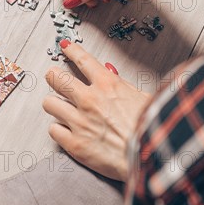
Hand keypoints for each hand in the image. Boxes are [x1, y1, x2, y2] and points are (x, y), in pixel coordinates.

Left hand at [43, 40, 150, 181]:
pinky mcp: (74, 144)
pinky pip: (53, 130)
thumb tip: (111, 75)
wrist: (153, 158)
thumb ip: (124, 86)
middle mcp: (89, 100)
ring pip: (49, 103)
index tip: (64, 46)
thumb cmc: (154, 129)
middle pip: (56, 77)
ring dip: (55, 105)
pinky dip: (59, 130)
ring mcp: (79, 121)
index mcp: (108, 84)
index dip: (71, 50)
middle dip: (53, 76)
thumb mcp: (144, 98)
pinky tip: (67, 132)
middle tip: (55, 78)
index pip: (83, 59)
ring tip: (61, 109)